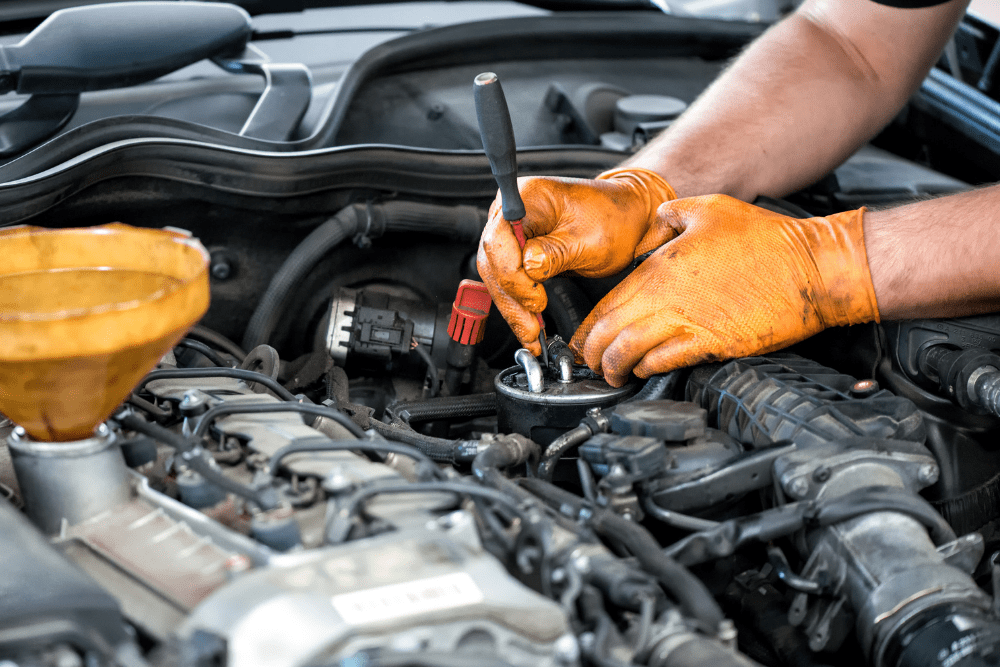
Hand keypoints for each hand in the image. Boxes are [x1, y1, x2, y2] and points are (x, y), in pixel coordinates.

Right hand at [477, 168, 675, 354]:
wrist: (627, 218)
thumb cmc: (614, 219)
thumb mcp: (590, 239)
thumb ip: (555, 253)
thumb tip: (528, 268)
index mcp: (527, 196)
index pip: (499, 239)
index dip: (512, 274)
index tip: (535, 299)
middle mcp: (512, 211)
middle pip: (493, 261)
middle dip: (511, 298)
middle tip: (531, 328)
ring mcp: (513, 232)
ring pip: (497, 276)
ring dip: (512, 307)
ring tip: (530, 334)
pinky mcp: (518, 251)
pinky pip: (509, 280)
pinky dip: (518, 304)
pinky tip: (528, 324)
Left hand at [569, 195, 880, 385]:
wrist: (812, 268)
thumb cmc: (767, 239)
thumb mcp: (709, 208)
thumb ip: (671, 215)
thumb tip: (655, 220)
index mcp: (660, 267)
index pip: (606, 303)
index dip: (588, 327)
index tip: (582, 339)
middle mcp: (667, 297)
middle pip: (610, 332)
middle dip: (592, 353)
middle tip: (589, 363)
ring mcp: (689, 322)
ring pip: (630, 352)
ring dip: (614, 367)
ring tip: (611, 374)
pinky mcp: (713, 343)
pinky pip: (666, 362)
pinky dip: (648, 369)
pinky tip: (644, 371)